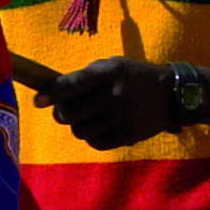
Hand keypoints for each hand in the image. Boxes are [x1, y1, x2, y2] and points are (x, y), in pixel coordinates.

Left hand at [35, 56, 184, 149]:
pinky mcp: (127, 135)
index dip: (50, 94)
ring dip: (79, 126)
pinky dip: (93, 137)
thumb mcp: (112, 66)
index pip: (70, 84)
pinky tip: (104, 127)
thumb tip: (50, 92)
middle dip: (62, 114)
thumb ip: (84, 77)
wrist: (171, 94)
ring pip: (79, 131)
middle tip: (67, 111)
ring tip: (92, 117)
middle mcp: (112, 95)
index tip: (38, 101)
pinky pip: (95, 143)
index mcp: (106, 73)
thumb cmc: (132, 77)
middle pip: (68, 114)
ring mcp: (120, 117)